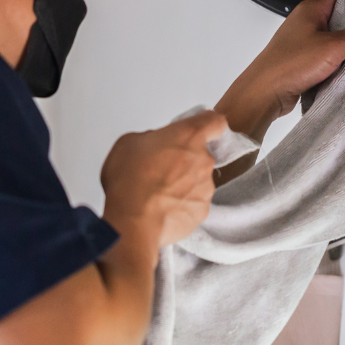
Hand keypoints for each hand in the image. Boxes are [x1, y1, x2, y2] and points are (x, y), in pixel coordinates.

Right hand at [100, 111, 223, 248]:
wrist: (133, 222)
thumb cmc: (129, 181)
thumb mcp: (129, 143)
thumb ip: (151, 138)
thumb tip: (155, 146)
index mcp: (188, 136)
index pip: (215, 121)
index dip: (208, 124)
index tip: (198, 129)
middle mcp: (203, 160)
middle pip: (201, 155)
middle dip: (184, 160)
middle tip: (160, 169)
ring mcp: (206, 187)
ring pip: (197, 181)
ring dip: (182, 184)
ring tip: (157, 194)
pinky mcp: (202, 211)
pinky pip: (194, 203)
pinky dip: (182, 205)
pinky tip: (162, 209)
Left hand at [216, 0, 344, 140]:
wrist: (266, 91)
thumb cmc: (289, 63)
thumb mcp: (333, 47)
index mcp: (311, 9)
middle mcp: (305, 21)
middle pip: (339, 18)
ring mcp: (303, 40)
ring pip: (333, 39)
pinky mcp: (302, 59)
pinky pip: (325, 56)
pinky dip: (335, 62)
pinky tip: (342, 70)